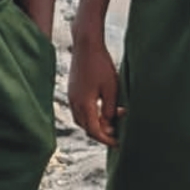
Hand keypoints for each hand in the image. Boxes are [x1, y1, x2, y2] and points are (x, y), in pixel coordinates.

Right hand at [68, 31, 121, 146]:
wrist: (86, 46)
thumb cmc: (101, 66)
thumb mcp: (111, 89)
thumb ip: (109, 109)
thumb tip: (109, 123)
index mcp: (84, 104)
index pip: (94, 130)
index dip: (106, 139)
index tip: (118, 143)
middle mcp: (74, 102)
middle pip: (85, 127)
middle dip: (100, 133)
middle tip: (116, 133)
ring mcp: (71, 95)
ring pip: (81, 119)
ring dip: (94, 124)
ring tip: (110, 120)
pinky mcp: (72, 90)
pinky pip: (79, 109)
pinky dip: (89, 114)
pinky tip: (101, 108)